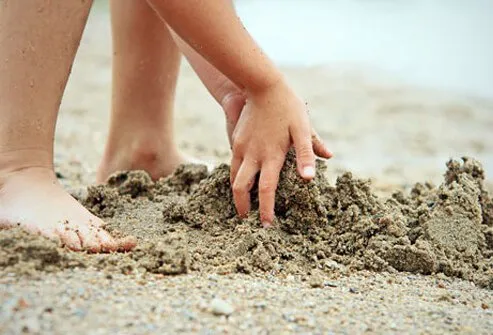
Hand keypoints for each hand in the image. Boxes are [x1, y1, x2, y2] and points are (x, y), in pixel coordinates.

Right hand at [229, 81, 331, 226]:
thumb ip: (308, 152)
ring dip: (238, 193)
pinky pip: (233, 164)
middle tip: (247, 219)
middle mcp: (253, 155)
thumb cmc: (287, 106)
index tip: (266, 225)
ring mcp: (241, 148)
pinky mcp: (236, 141)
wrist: (262, 85)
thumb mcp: (303, 127)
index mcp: (272, 155)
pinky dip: (236, 177)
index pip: (266, 190)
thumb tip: (311, 177)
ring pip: (233, 177)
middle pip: (240, 188)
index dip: (265, 209)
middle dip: (242, 207)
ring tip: (243, 204)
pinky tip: (243, 180)